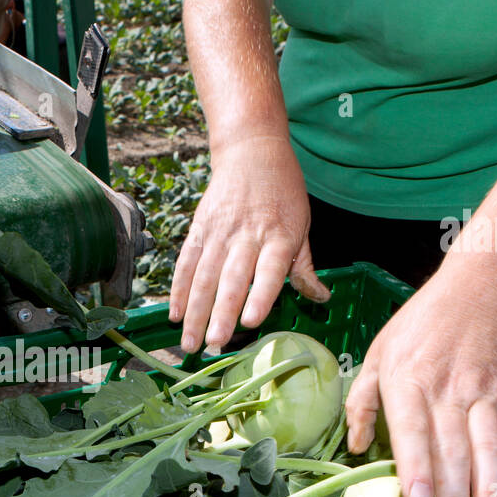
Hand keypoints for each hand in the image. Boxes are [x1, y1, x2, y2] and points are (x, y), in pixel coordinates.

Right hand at [169, 135, 328, 352]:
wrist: (252, 151)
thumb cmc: (283, 192)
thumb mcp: (302, 224)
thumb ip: (304, 266)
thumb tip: (321, 298)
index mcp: (278, 236)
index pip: (269, 271)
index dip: (260, 296)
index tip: (251, 322)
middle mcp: (247, 235)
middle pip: (231, 279)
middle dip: (220, 314)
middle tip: (214, 344)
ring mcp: (219, 232)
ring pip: (203, 277)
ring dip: (195, 312)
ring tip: (190, 342)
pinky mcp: (199, 229)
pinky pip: (186, 263)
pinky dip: (179, 290)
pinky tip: (175, 314)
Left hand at [344, 267, 496, 496]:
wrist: (479, 291)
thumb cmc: (418, 327)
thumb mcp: (377, 353)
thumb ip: (362, 401)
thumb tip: (353, 446)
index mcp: (408, 379)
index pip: (413, 429)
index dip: (418, 467)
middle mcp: (449, 389)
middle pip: (455, 451)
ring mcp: (485, 396)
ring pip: (491, 452)